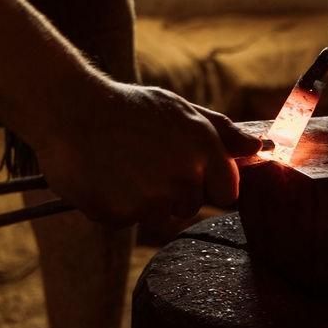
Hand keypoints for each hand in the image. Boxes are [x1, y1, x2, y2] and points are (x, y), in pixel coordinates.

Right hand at [35, 82, 260, 225]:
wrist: (70, 109)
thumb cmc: (129, 107)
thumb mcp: (180, 110)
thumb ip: (222, 132)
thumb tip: (258, 148)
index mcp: (205, 151)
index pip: (227, 193)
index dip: (209, 185)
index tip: (188, 173)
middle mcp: (185, 178)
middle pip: (190, 207)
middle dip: (173, 192)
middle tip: (144, 161)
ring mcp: (152, 199)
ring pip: (158, 215)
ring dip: (143, 199)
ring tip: (122, 166)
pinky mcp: (121, 214)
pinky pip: (125, 219)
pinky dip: (114, 204)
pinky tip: (103, 176)